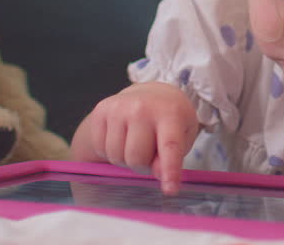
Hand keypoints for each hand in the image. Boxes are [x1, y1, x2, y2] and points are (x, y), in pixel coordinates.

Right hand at [70, 82, 197, 193]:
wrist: (150, 93)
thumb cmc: (170, 118)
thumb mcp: (183, 135)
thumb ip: (173, 156)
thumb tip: (159, 175)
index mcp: (170, 112)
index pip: (169, 146)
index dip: (169, 171)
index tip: (170, 190)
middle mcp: (142, 107)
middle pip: (136, 158)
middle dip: (143, 165)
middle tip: (150, 153)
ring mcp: (119, 108)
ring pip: (117, 156)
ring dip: (126, 159)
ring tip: (136, 143)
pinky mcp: (101, 111)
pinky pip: (101, 148)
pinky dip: (111, 151)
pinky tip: (122, 137)